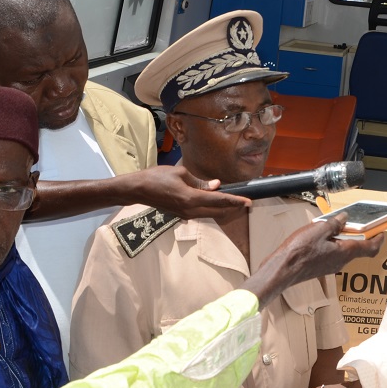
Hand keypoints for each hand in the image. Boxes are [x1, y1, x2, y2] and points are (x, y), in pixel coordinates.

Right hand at [122, 165, 251, 221]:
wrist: (137, 189)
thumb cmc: (156, 177)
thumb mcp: (180, 173)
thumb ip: (200, 181)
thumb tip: (216, 185)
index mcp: (191, 198)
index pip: (218, 201)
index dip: (235, 201)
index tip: (248, 202)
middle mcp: (190, 210)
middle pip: (217, 212)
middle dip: (233, 208)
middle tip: (246, 203)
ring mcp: (185, 214)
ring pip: (210, 214)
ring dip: (223, 210)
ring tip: (236, 203)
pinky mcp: (181, 214)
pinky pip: (201, 213)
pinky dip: (212, 209)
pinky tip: (217, 202)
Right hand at [245, 217, 381, 307]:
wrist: (282, 270)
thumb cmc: (299, 252)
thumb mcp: (318, 230)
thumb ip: (334, 223)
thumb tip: (345, 218)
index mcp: (345, 252)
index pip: (370, 248)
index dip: (379, 239)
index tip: (382, 230)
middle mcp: (341, 261)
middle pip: (357, 248)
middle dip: (358, 234)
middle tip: (354, 221)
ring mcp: (330, 266)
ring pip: (344, 250)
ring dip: (343, 238)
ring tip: (332, 224)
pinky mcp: (321, 267)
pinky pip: (333, 253)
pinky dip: (332, 243)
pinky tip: (320, 235)